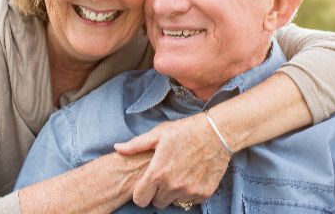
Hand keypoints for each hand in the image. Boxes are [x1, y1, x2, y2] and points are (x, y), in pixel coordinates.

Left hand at [113, 113, 231, 208]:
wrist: (217, 133)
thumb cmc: (185, 131)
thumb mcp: (158, 134)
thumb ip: (136, 145)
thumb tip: (117, 148)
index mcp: (157, 172)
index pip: (140, 199)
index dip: (141, 193)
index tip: (146, 185)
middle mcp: (172, 185)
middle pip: (157, 203)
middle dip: (158, 193)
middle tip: (164, 177)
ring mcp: (189, 191)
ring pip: (174, 203)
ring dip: (174, 193)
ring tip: (178, 175)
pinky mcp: (203, 193)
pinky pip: (190, 201)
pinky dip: (189, 192)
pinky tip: (191, 176)